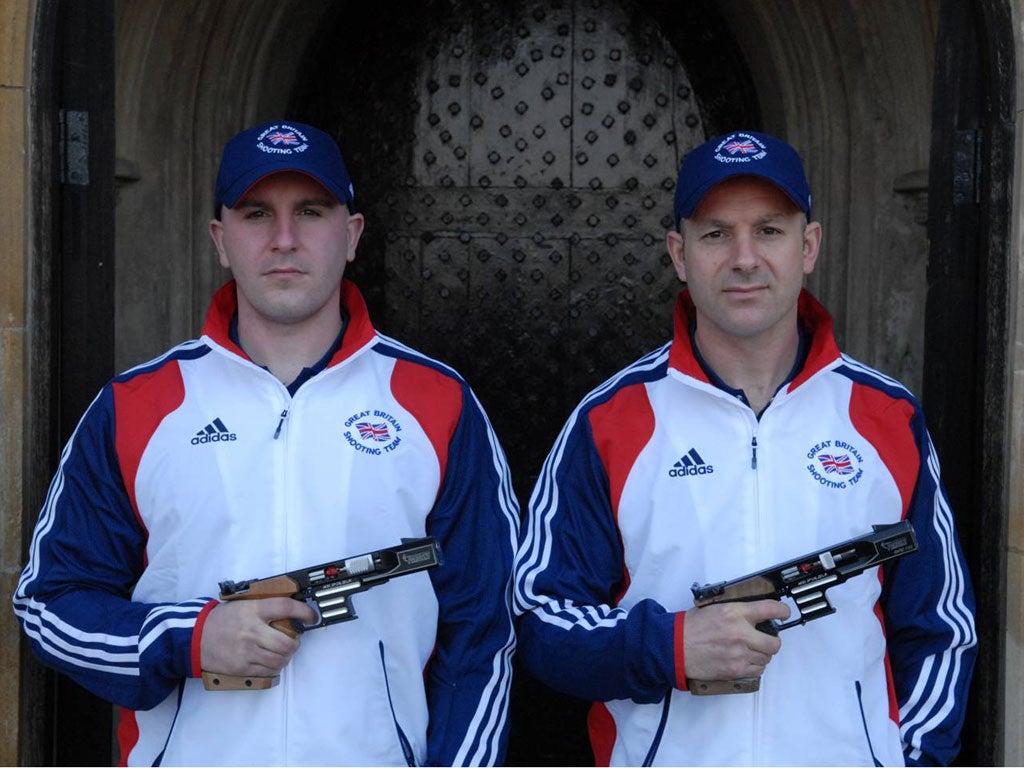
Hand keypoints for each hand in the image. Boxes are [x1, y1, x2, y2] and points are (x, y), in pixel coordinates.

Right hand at [200, 597, 317, 676]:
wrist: (194, 637)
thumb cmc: (221, 620)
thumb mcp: (243, 605)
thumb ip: (265, 608)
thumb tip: (291, 612)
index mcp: (253, 610)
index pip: (286, 607)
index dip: (304, 612)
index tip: (311, 617)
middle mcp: (251, 630)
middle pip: (286, 643)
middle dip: (295, 644)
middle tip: (294, 642)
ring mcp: (246, 651)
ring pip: (279, 660)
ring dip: (286, 658)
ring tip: (282, 653)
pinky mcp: (241, 667)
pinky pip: (267, 671)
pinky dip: (274, 668)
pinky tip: (271, 662)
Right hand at [683, 599, 790, 681]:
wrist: (675, 647)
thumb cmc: (691, 627)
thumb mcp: (714, 608)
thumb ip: (737, 611)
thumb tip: (755, 615)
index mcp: (734, 612)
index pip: (769, 609)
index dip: (782, 611)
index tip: (784, 613)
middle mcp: (740, 633)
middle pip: (774, 642)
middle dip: (772, 641)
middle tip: (765, 639)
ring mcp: (739, 653)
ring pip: (766, 658)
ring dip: (761, 654)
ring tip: (748, 650)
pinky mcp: (735, 669)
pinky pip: (757, 670)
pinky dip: (754, 665)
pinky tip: (743, 660)